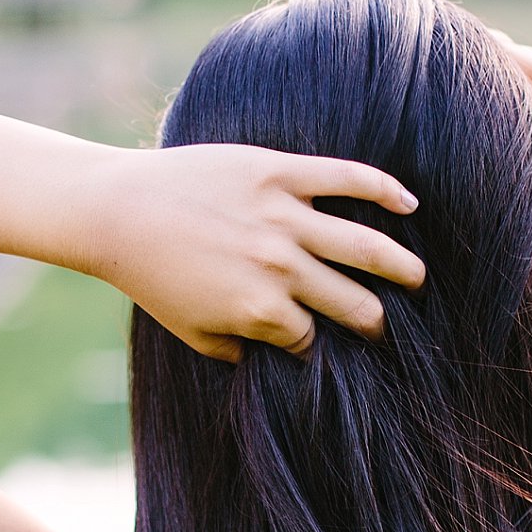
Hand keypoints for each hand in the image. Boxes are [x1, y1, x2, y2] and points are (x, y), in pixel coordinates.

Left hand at [100, 145, 423, 362]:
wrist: (114, 211)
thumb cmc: (152, 277)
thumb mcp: (193, 333)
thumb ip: (241, 352)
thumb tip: (286, 360)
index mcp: (260, 311)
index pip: (316, 338)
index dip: (323, 345)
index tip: (333, 343)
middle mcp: (279, 267)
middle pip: (356, 304)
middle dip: (376, 322)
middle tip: (388, 324)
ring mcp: (282, 217)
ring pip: (368, 247)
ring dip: (403, 268)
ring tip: (417, 279)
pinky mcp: (277, 171)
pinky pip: (347, 178)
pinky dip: (385, 190)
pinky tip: (409, 205)